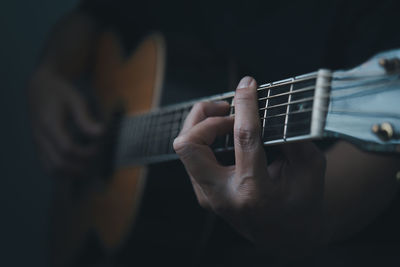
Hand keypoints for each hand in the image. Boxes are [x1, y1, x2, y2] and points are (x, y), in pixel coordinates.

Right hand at [28, 68, 103, 177]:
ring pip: (52, 168)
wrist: (40, 87)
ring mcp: (38, 143)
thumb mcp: (76, 100)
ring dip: (71, 172)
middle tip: (95, 161)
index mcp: (49, 124)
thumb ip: (86, 119)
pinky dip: (63, 171)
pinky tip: (78, 166)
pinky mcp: (39, 146)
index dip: (85, 153)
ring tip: (88, 167)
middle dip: (79, 166)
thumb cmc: (61, 92)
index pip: (67, 148)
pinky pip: (48, 165)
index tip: (98, 148)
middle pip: (58, 163)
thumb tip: (101, 133)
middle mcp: (40, 136)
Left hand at [173, 77, 325, 255]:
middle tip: (228, 109)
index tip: (247, 84)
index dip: (245, 105)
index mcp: (254, 192)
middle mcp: (222, 195)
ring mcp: (207, 195)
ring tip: (226, 118)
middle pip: (190, 144)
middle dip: (204, 116)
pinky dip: (204, 137)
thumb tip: (274, 107)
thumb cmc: (301, 202)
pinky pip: (192, 156)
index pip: (244, 138)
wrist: (283, 234)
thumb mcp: (311, 170)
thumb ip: (294, 138)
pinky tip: (224, 134)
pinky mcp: (202, 192)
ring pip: (184, 148)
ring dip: (201, 124)